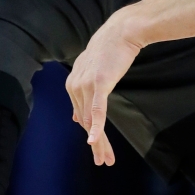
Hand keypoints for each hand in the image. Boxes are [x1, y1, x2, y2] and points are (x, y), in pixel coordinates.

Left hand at [66, 14, 143, 165]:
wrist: (121, 32)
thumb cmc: (111, 49)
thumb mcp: (92, 71)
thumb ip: (83, 91)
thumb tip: (75, 115)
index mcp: (72, 85)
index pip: (81, 117)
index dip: (91, 135)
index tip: (99, 151)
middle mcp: (74, 87)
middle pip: (85, 123)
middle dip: (96, 145)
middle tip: (104, 162)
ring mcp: (85, 86)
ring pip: (91, 121)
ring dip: (99, 142)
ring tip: (106, 159)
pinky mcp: (98, 84)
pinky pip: (97, 111)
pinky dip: (96, 127)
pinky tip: (94, 141)